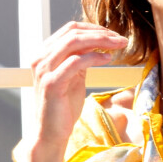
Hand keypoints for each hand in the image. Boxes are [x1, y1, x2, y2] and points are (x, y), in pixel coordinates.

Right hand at [31, 21, 127, 148]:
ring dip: (101, 41)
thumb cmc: (64, 107)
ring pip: (74, 42)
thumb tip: (99, 43)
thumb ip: (82, 59)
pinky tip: (108, 58)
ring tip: (119, 45)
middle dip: (101, 33)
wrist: (51, 133)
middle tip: (121, 39)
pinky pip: (75, 62)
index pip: (70, 29)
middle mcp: (41, 58)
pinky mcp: (51, 83)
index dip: (94, 28)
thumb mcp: (75, 77)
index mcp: (45, 54)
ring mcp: (44, 70)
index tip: (114, 35)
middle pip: (73, 32)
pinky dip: (94, 57)